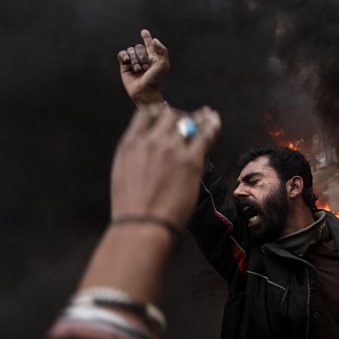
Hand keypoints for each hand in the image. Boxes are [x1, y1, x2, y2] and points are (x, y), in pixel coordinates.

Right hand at [111, 105, 220, 232]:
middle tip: (191, 120)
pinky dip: (211, 126)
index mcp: (130, 144)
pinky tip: (215, 121)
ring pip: (188, 123)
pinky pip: (205, 135)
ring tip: (208, 116)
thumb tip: (148, 150)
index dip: (160, 112)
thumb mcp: (123, 174)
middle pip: (169, 117)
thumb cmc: (132, 209)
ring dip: (199, 118)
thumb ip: (136, 156)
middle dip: (181, 117)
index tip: (168, 114)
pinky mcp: (190, 161)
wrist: (142, 226)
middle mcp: (150, 141)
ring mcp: (170, 150)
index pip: (147, 114)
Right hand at [117, 29, 169, 107]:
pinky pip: (122, 54)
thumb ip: (162, 51)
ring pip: (130, 50)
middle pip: (139, 47)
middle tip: (145, 68)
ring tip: (138, 70)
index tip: (144, 31)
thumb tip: (154, 39)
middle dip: (142, 55)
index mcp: (152, 57)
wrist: (144, 91)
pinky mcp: (124, 66)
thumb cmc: (155, 80)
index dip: (146, 37)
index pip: (149, 44)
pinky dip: (124, 56)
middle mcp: (142, 59)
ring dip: (135, 59)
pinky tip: (126, 61)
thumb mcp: (163, 65)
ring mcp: (133, 62)